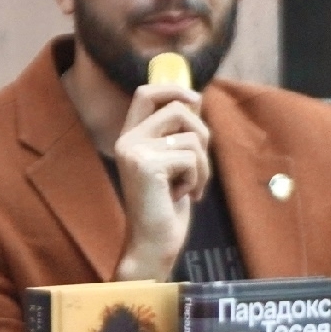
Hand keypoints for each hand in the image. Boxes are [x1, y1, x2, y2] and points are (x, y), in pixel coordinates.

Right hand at [111, 82, 211, 280]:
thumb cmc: (166, 205)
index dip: (173, 88)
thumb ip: (177, 133)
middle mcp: (127, 141)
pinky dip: (198, 178)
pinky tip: (184, 195)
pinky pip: (191, 158)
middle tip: (200, 162)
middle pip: (177, 108)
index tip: (195, 98)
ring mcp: (135, 152)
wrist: (153, 243)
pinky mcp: (147, 165)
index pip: (146, 93)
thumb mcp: (172, 162)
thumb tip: (195, 99)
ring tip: (191, 185)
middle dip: (202, 133)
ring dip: (203, 163)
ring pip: (190, 136)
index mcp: (130, 137)